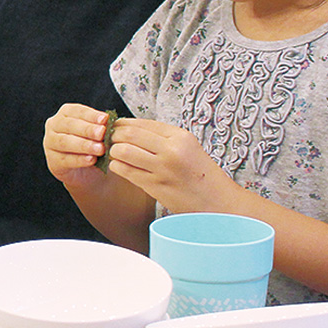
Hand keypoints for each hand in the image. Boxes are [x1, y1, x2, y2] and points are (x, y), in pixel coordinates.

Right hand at [43, 103, 110, 187]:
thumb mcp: (97, 133)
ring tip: (100, 149)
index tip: (105, 119)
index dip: (91, 115)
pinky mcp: (53, 162)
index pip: (76, 111)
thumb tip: (109, 121)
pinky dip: (79, 160)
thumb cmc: (93, 144)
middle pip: (69, 125)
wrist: (88, 170)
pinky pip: (65, 160)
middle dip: (87, 129)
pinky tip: (91, 160)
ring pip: (65, 142)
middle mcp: (54, 126)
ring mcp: (50, 144)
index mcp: (65, 113)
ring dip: (84, 145)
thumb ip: (101, 126)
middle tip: (102, 133)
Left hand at [106, 118, 238, 212]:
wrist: (218, 204)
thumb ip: (164, 138)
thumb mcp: (188, 148)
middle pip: (129, 134)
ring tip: (113, 153)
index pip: (142, 123)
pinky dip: (117, 166)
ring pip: (123, 151)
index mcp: (180, 136)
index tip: (115, 126)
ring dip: (113, 151)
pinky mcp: (154, 186)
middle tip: (109, 139)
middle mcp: (171, 150)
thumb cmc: (202, 175)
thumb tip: (131, 129)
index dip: (123, 123)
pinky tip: (118, 166)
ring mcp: (162, 169)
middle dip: (114, 135)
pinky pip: (125, 171)